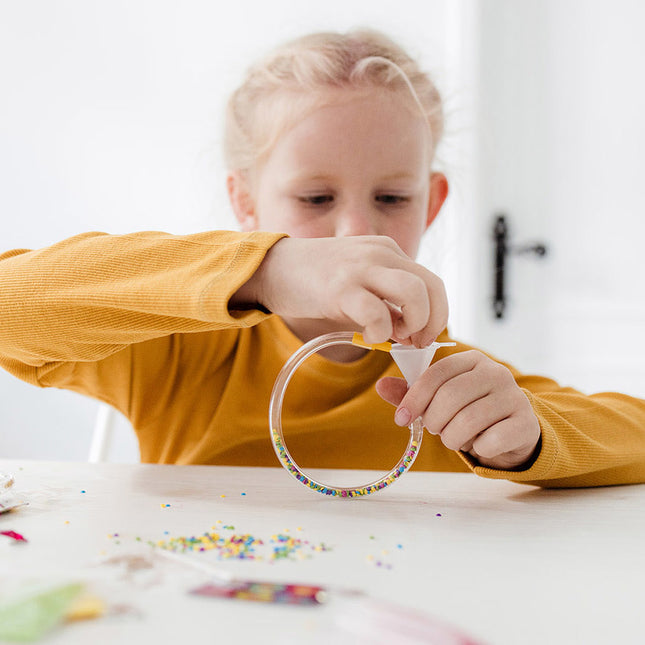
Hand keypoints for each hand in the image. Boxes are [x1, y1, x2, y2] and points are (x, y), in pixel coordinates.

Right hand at [233, 236, 447, 346]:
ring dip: (413, 324)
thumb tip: (410, 332)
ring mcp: (361, 268)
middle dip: (432, 322)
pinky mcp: (340, 287)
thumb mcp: (359, 282)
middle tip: (415, 342)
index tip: (424, 336)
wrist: (272, 267)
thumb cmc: (316, 279)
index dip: (438, 314)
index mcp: (388, 251)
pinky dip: (380, 332)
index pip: (433, 282)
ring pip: (414, 294)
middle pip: (432, 287)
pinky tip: (368, 336)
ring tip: (394, 337)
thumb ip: (386, 301)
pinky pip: (376, 313)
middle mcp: (381, 254)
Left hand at [376, 350, 540, 469]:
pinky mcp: (526, 423)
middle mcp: (496, 372)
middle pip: (450, 397)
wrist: (512, 431)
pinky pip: (490, 441)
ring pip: (468, 421)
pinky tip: (480, 443)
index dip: (414, 398)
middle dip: (433, 420)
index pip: (436, 374)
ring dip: (452, 437)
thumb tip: (380, 386)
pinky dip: (477, 448)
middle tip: (434, 430)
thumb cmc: (470, 410)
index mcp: (472, 360)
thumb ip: (412, 393)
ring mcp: (515, 396)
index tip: (401, 419)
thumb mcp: (440, 399)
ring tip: (453, 438)